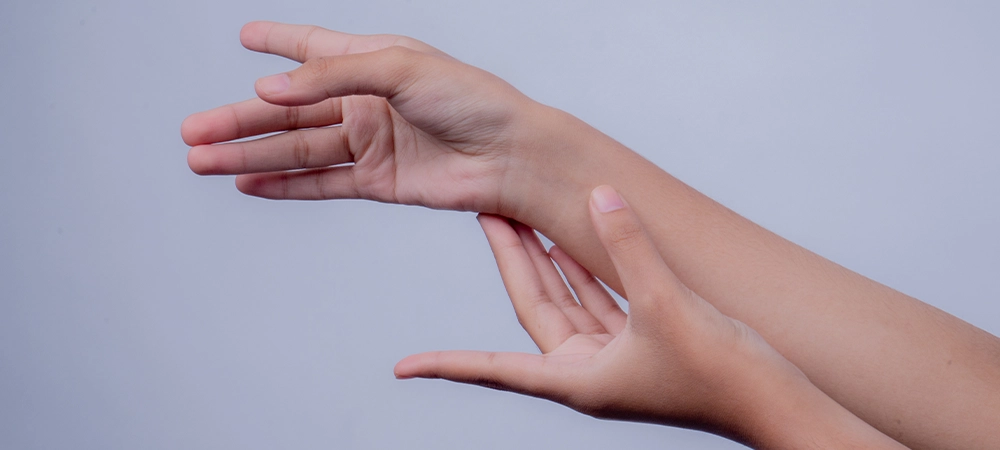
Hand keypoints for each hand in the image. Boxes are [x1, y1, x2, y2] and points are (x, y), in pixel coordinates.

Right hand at [183, 21, 572, 214]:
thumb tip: (268, 89)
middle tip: (191, 131)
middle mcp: (367, 102)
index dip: (279, 42)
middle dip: (239, 122)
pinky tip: (250, 185)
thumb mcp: (399, 69)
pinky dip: (286, 186)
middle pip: (290, 112)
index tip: (245, 36)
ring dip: (250, 157)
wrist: (513, 156)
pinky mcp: (380, 181)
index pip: (313, 48)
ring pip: (298, 150)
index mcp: (373, 62)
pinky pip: (323, 183)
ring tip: (202, 161)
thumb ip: (331, 75)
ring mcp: (372, 143)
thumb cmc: (473, 100)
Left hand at [394, 186, 903, 448]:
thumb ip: (628, 246)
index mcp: (576, 379)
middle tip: (484, 210)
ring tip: (520, 212)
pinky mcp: (638, 341)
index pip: (493, 370)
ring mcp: (611, 356)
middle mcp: (585, 370)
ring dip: (545, 258)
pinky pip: (597, 299)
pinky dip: (583, 269)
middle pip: (532, 308)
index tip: (402, 369)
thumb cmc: (720, 373)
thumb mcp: (665, 303)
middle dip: (510, 259)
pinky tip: (571, 236)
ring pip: (565, 300)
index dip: (445, 367)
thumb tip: (599, 195)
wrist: (774, 399)